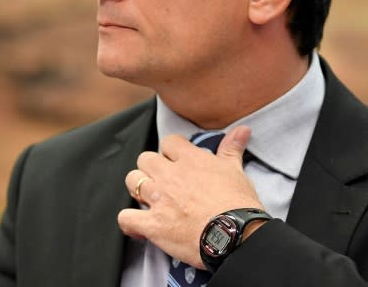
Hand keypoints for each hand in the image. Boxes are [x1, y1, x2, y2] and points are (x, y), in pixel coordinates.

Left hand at [118, 126, 264, 268]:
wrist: (235, 236)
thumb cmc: (238, 205)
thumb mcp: (236, 171)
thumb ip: (232, 149)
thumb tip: (241, 130)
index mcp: (190, 160)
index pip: (169, 142)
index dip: (172, 152)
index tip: (177, 161)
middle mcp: (170, 176)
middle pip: (145, 159)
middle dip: (150, 169)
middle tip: (163, 181)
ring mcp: (159, 199)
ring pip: (132, 181)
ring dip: (138, 189)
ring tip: (150, 199)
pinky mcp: (153, 224)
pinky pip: (126, 218)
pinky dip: (129, 222)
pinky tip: (139, 227)